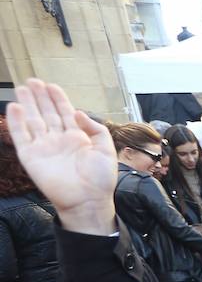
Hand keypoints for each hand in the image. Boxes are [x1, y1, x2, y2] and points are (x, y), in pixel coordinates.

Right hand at [7, 79, 117, 233]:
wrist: (88, 200)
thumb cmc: (100, 180)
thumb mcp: (106, 150)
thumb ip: (96, 129)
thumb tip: (79, 112)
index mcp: (77, 138)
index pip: (64, 113)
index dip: (58, 99)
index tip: (51, 85)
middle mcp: (59, 141)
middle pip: (46, 113)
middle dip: (40, 97)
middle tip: (33, 81)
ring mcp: (44, 148)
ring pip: (33, 121)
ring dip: (27, 104)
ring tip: (23, 88)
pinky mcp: (31, 157)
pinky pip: (21, 136)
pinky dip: (16, 122)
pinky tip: (14, 107)